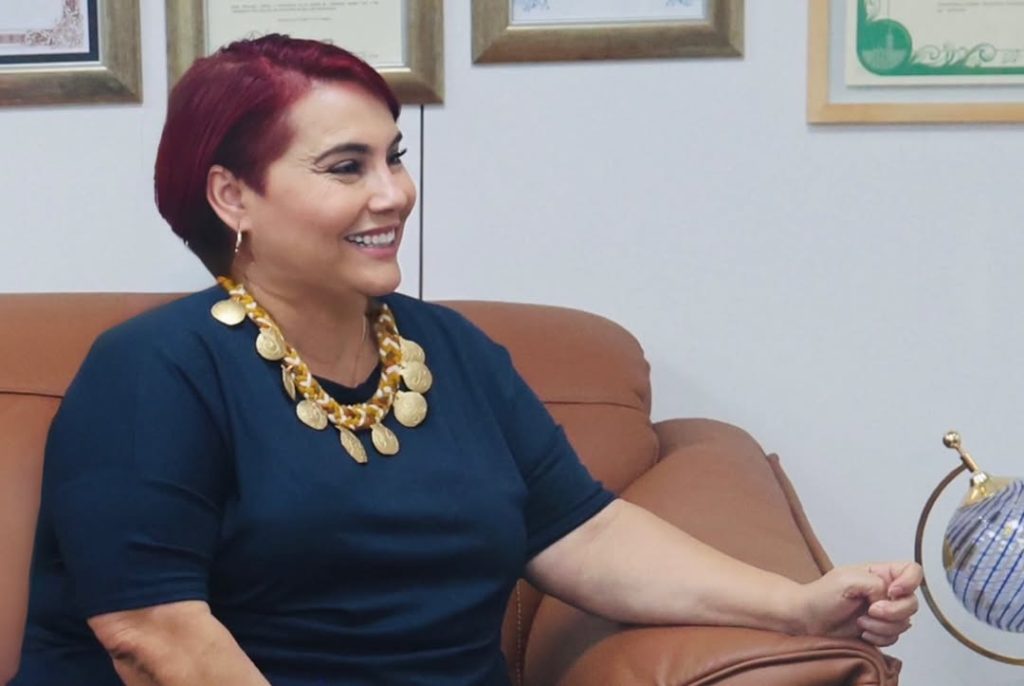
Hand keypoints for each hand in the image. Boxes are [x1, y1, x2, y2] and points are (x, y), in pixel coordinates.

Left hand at [798, 561, 921, 646]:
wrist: (809, 621)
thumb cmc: (822, 595)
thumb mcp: (848, 579)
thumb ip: (875, 584)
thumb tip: (888, 599)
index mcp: (880, 573)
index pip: (912, 571)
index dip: (910, 582)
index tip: (892, 592)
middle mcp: (886, 592)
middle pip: (912, 602)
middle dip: (893, 611)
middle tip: (871, 611)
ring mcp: (884, 612)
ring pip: (904, 623)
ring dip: (882, 626)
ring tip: (860, 622)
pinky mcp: (880, 630)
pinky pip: (894, 637)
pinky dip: (878, 637)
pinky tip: (861, 633)